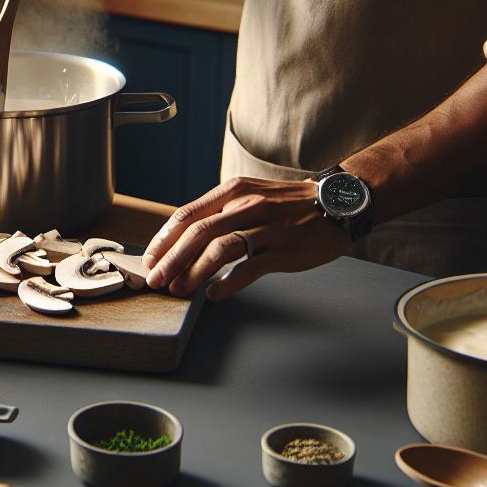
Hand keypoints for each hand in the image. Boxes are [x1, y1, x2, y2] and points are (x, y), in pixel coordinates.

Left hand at [141, 177, 352, 299]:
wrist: (338, 202)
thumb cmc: (289, 204)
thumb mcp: (250, 196)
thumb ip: (219, 213)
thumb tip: (184, 240)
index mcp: (233, 192)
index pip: (187, 215)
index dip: (163, 239)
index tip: (149, 260)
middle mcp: (247, 206)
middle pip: (198, 232)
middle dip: (170, 259)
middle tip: (154, 280)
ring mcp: (267, 227)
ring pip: (220, 249)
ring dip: (193, 272)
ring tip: (179, 289)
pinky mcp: (285, 249)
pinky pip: (250, 267)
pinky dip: (228, 283)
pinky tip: (214, 294)